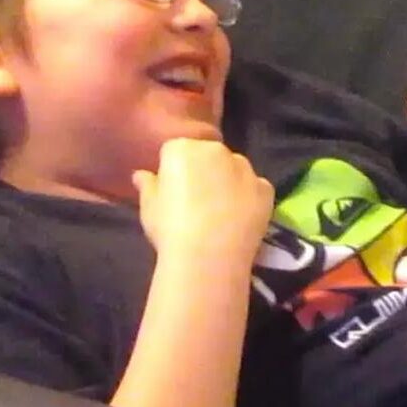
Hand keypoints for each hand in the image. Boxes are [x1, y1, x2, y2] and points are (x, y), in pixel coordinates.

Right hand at [132, 138, 273, 264]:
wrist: (208, 257)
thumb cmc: (171, 229)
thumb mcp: (149, 208)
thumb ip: (148, 186)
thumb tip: (141, 174)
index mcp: (183, 149)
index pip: (176, 150)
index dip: (174, 171)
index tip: (173, 191)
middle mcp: (216, 150)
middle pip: (208, 155)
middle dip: (204, 171)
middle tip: (197, 202)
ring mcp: (245, 168)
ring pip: (235, 168)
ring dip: (229, 181)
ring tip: (220, 213)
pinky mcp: (265, 188)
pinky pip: (255, 187)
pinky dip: (249, 198)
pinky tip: (239, 219)